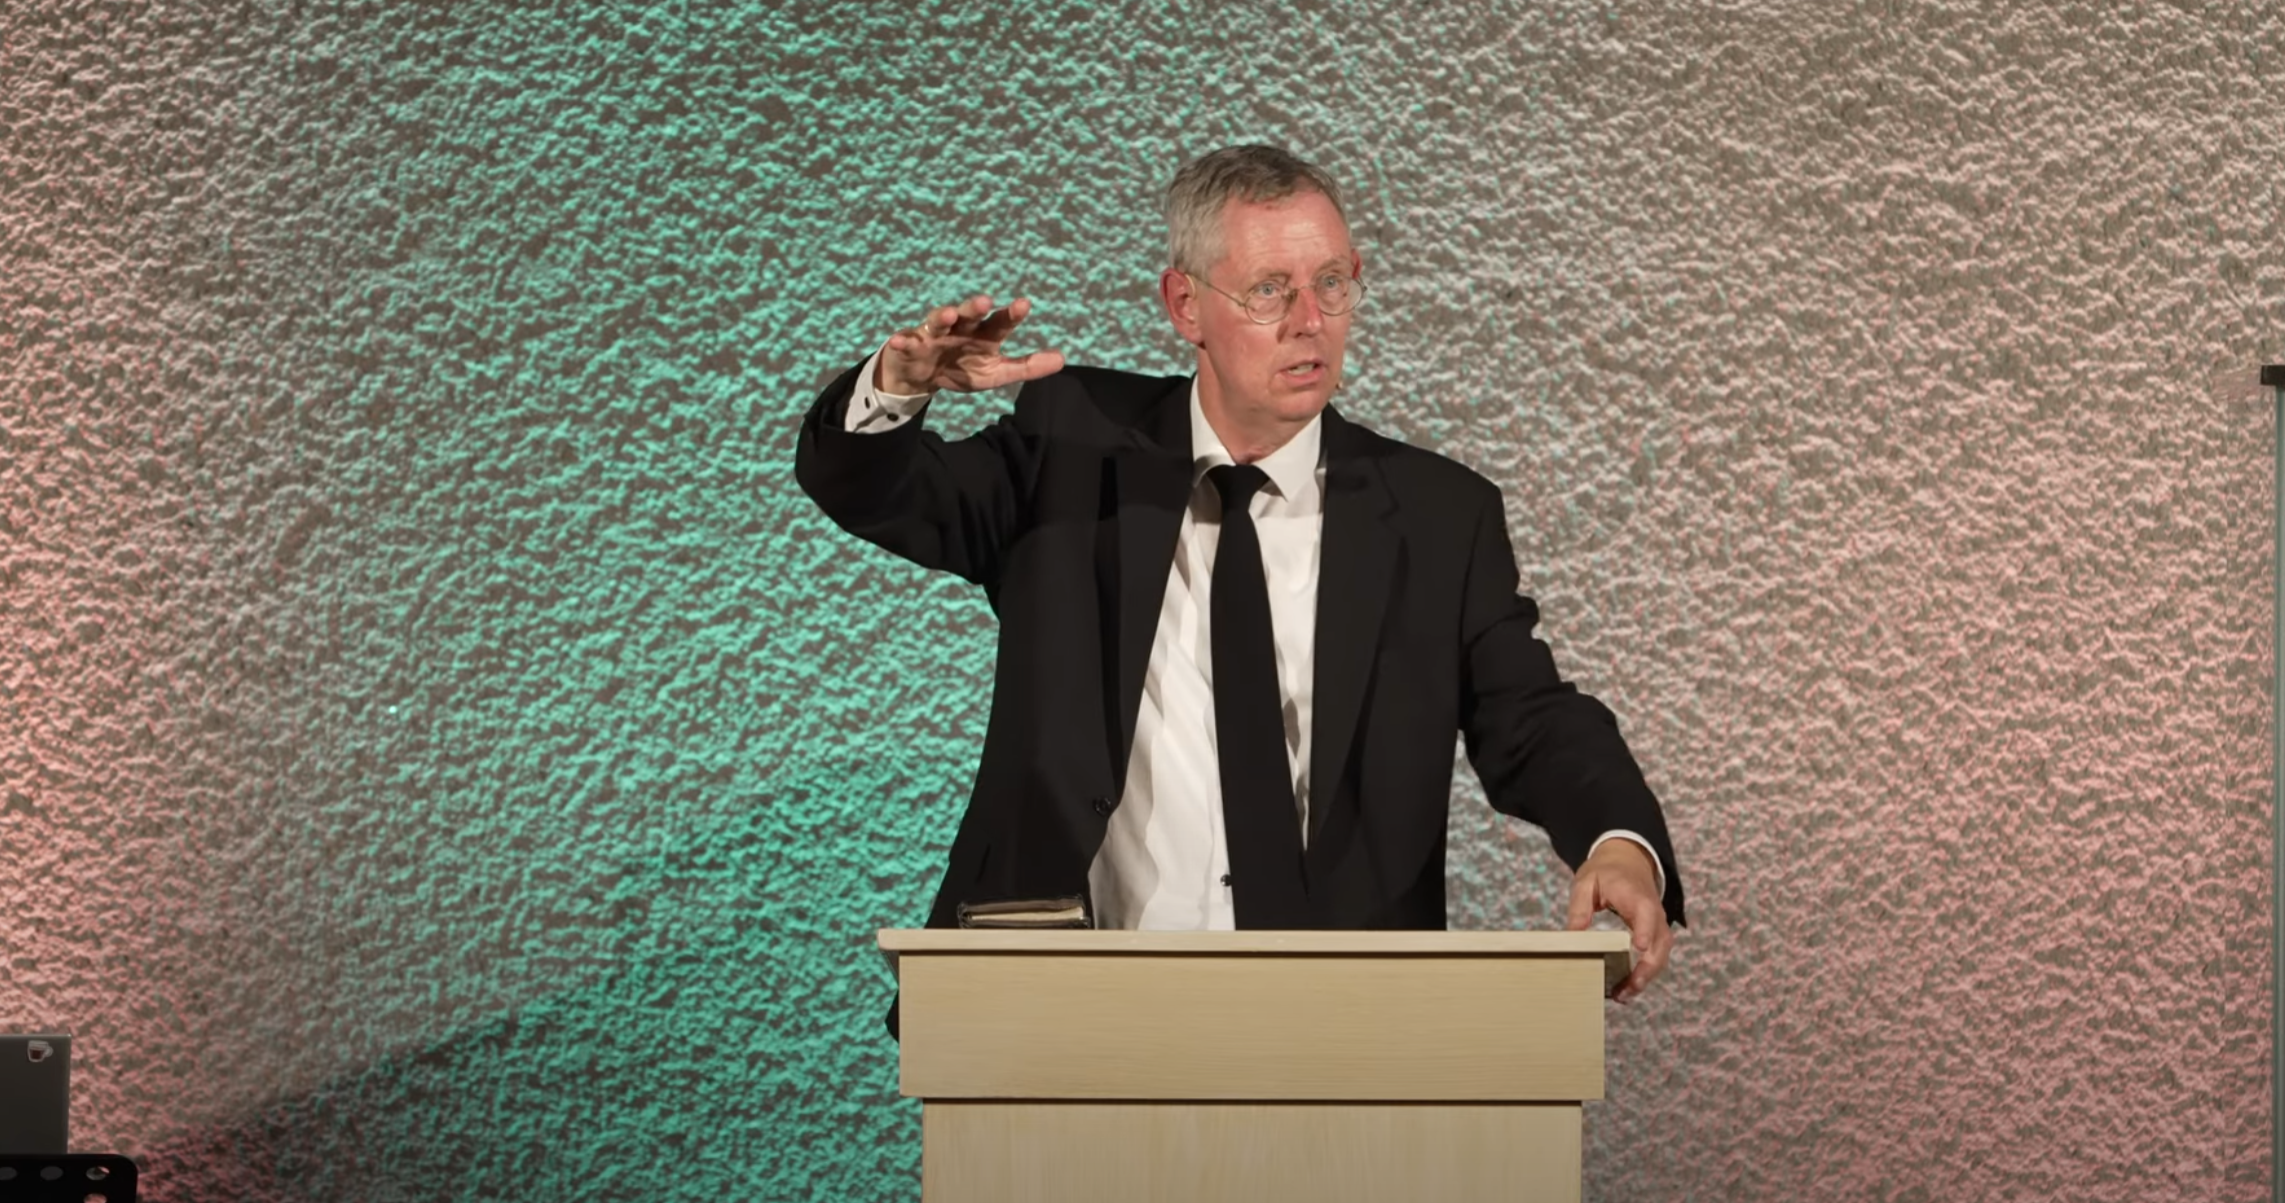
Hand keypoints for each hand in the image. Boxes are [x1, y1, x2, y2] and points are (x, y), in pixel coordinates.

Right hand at [878, 294, 1066, 394]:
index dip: (1011, 315)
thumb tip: (1062, 359)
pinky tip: (900, 339)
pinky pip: (905, 342)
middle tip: (986, 301)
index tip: (1024, 304)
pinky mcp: (909, 345)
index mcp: (983, 335)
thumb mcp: (995, 373)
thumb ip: (1026, 367)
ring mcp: (933, 335)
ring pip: (938, 321)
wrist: (921, 377)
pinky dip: (902, 341)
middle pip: (968, 314)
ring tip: (949, 313)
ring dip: (943, 316)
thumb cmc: (961, 368)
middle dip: (975, 307)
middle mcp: (959, 329)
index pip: (1000, 323)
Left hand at [1565, 839, 1672, 1004]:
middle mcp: (1653, 911)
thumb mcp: (1585, 882)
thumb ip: (1579, 908)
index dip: (1645, 930)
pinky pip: (1656, 955)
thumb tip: (1572, 936)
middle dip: (1647, 968)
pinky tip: (1627, 988)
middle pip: (1660, 942)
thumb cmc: (1605, 872)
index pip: (1646, 912)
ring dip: (1646, 976)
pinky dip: (1645, 973)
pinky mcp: (1655, 933)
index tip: (1639, 947)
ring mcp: (1657, 923)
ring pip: (1661, 954)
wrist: (1628, 860)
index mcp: (1635, 895)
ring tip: (1624, 995)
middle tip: (1628, 988)